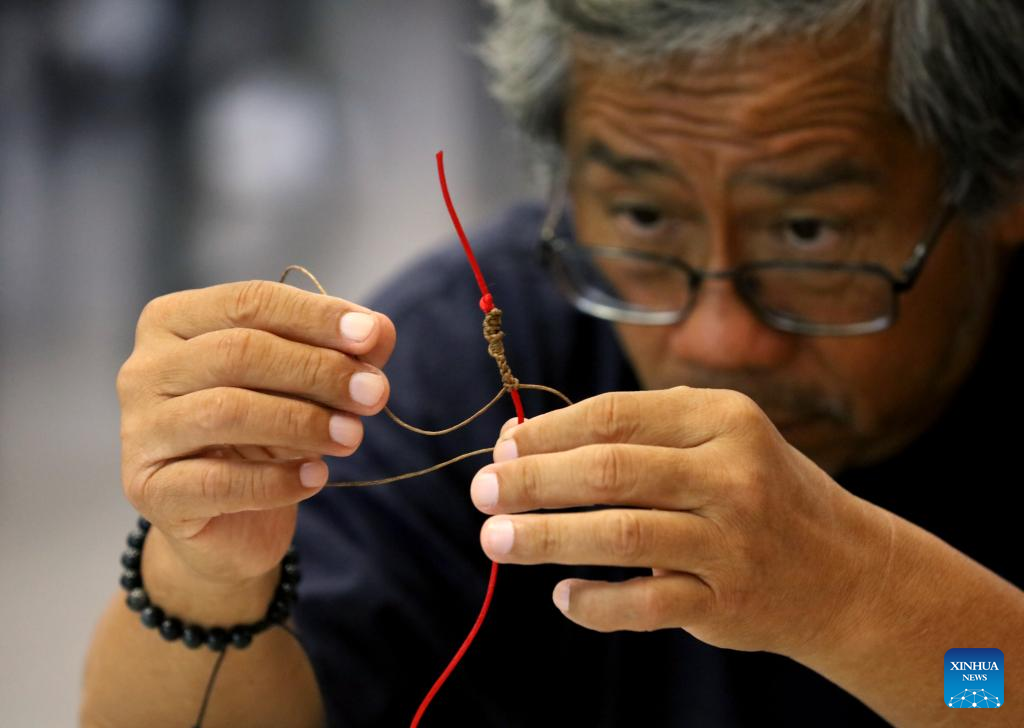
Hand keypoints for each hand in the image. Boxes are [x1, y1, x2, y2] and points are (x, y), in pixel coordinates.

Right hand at [118, 280, 394, 586]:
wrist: (230, 521)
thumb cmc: (266, 434)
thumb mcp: (308, 386)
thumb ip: (342, 353)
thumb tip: (378, 330)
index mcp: (174, 322)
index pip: (249, 302)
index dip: (315, 317)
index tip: (372, 337)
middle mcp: (145, 370)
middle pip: (239, 352)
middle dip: (318, 370)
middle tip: (375, 395)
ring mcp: (140, 431)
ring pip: (226, 411)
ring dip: (302, 422)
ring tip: (352, 436)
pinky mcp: (149, 491)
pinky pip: (218, 482)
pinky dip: (277, 480)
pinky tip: (316, 477)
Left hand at [469, 386, 887, 658]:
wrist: (844, 571)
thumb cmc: (757, 492)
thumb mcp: (713, 442)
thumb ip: (631, 437)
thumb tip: (522, 442)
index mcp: (722, 418)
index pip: (615, 417)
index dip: (548, 433)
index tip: (502, 448)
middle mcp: (732, 474)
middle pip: (610, 472)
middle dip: (534, 482)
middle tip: (481, 492)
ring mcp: (733, 540)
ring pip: (620, 535)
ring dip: (547, 538)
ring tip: (495, 540)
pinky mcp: (728, 601)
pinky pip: (647, 604)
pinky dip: (596, 603)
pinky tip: (562, 596)